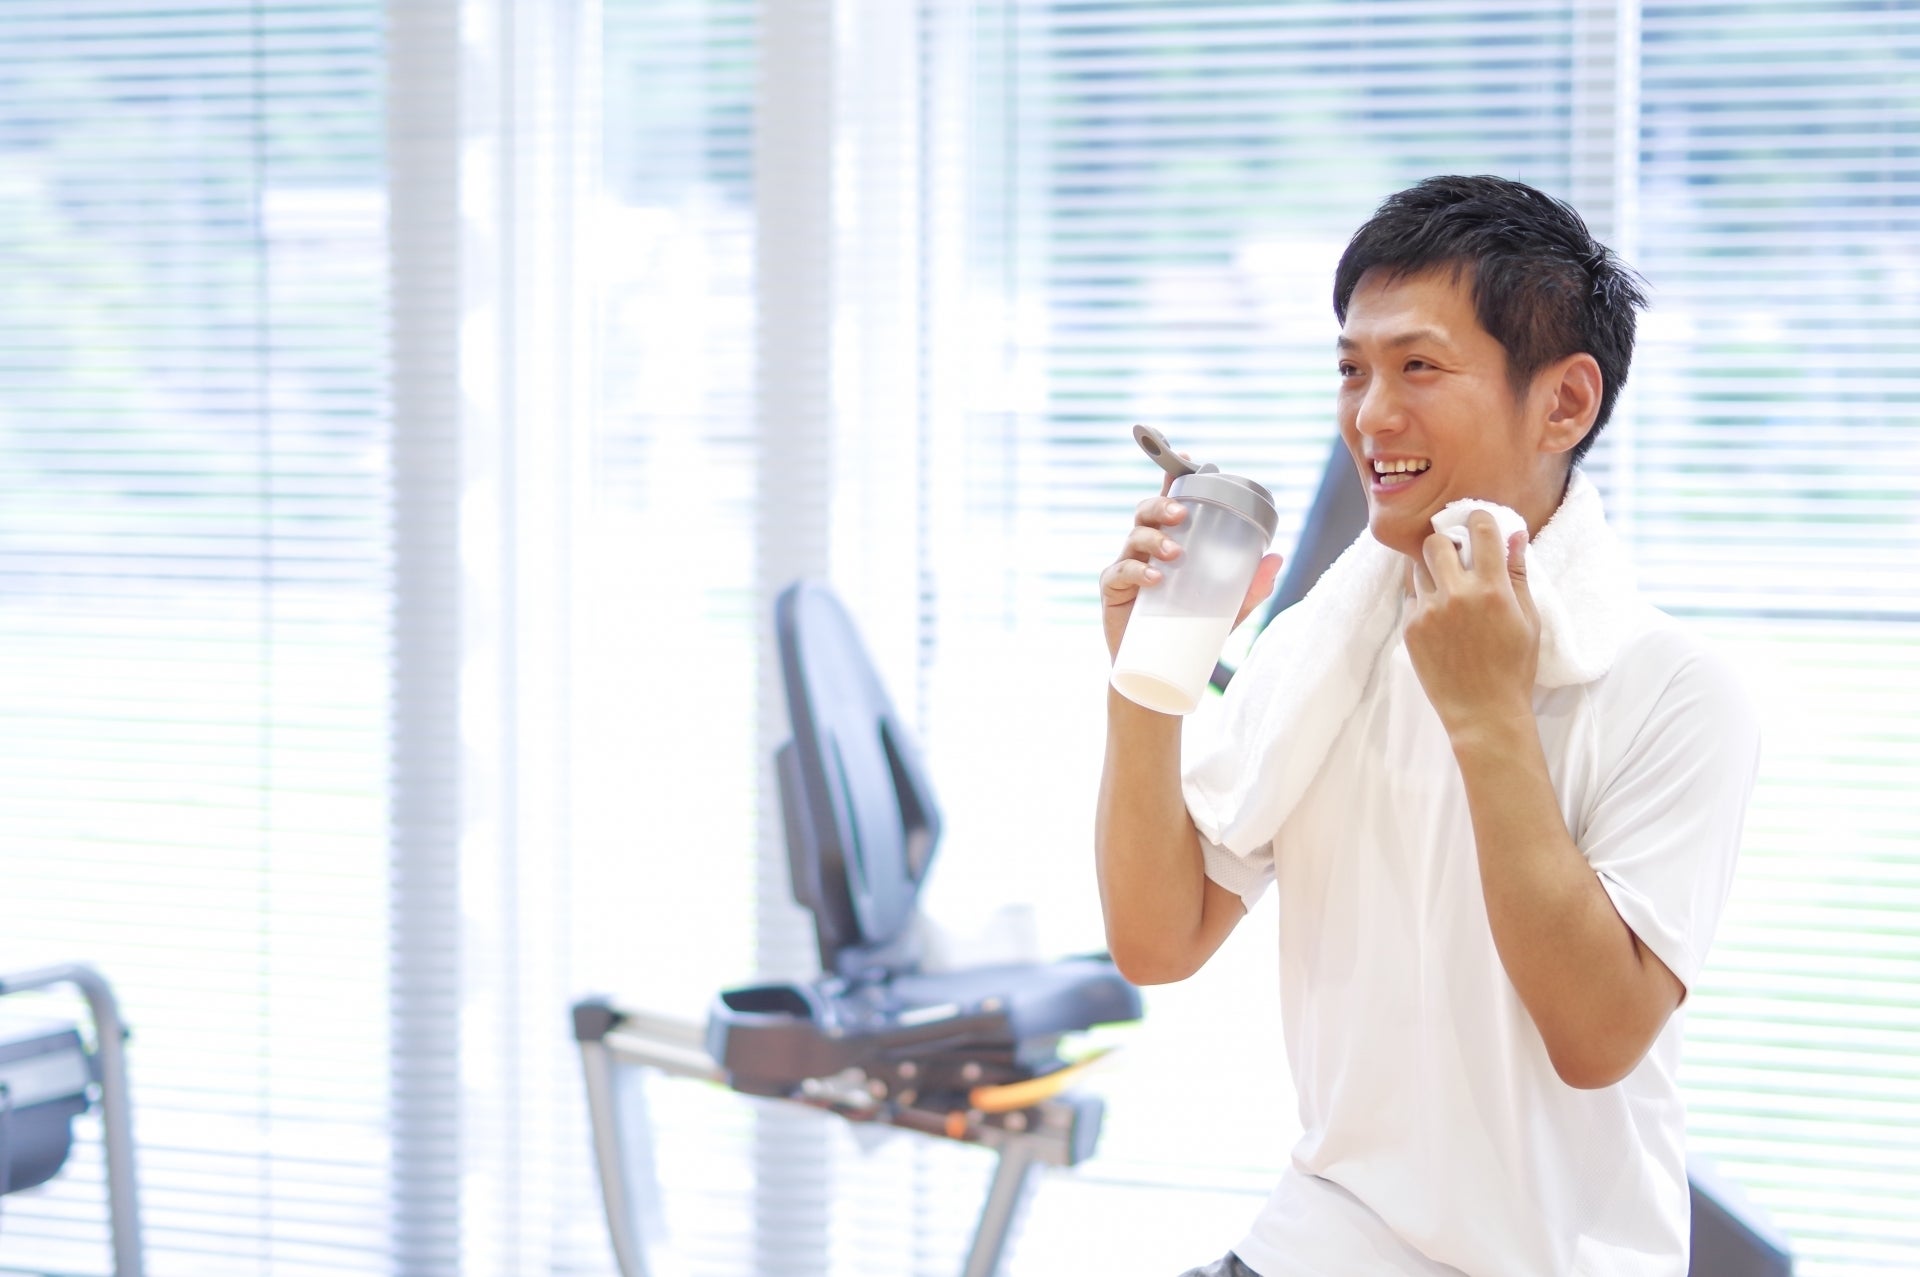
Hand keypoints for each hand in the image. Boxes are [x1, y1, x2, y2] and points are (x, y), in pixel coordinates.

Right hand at [1099, 467, 1282, 660]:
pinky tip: (1153, 578)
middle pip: (1147, 513)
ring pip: (1134, 536)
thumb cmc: (1190, 632)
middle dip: (1163, 505)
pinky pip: (1120, 572)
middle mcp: (1145, 549)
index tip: (1189, 461)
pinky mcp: (1113, 591)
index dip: (1176, 478)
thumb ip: (1250, 588)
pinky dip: (1136, 571)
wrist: (1158, 672)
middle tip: (1182, 513)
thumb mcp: (1228, 610)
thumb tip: (1276, 559)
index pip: (1170, 504)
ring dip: (1154, 539)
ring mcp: (1126, 567)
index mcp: (1170, 543)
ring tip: (1175, 553)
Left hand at [1405, 510, 1538, 735]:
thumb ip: (1518, 574)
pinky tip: (1441, 617)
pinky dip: (1425, 599)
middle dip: (1445, 543)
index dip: (1479, 519)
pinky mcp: (1410, 628)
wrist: (1483, 712)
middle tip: (1457, 556)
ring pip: (1418, 569)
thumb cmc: (1513, 667)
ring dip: (1432, 571)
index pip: (1480, 531)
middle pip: (1435, 543)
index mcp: (1492, 590)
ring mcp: (1429, 612)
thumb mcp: (1528, 619)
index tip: (1479, 522)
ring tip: (1449, 588)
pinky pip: (1412, 598)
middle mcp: (1457, 596)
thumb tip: (1514, 534)